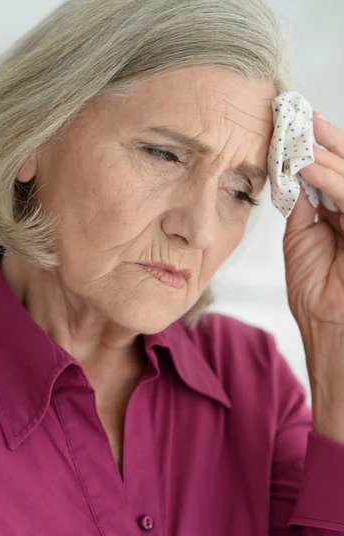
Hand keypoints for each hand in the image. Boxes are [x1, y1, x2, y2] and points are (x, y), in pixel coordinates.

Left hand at [283, 111, 343, 331]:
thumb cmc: (315, 288)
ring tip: (299, 134)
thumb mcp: (301, 237)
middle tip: (299, 116)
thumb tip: (291, 172)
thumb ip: (302, 204)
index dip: (317, 147)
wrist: (328, 323)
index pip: (334, 171)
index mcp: (343, 211)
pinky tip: (307, 166)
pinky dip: (330, 179)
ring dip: (323, 152)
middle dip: (323, 139)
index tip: (295, 125)